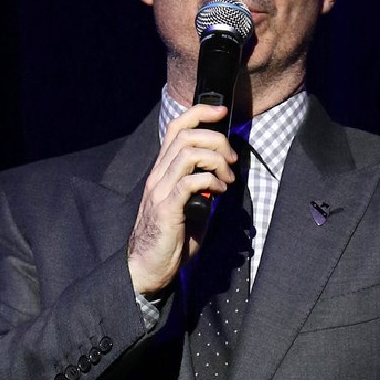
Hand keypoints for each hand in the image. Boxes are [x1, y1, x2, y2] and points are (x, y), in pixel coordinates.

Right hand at [127, 104, 238, 295]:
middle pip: (187, 135)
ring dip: (217, 161)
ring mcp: (161, 190)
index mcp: (163, 170)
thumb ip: (202, 186)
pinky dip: (212, 181)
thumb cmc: (171, 238)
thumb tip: (222, 174)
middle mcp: (159, 175)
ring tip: (227, 180)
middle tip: (232, 161)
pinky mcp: (167, 208)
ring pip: (189, 153)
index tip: (221, 112)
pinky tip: (219, 193)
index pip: (177, 127)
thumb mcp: (190, 205)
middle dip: (217, 140)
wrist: (148, 267)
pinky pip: (191, 181)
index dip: (200, 112)